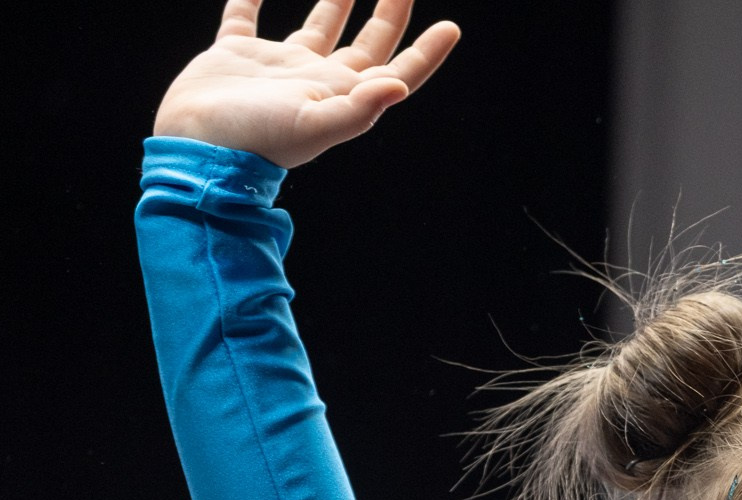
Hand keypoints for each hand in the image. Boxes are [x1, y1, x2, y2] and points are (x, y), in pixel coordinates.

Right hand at [155, 0, 459, 168]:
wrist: (194, 147)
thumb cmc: (255, 140)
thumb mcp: (314, 127)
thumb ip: (358, 109)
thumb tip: (399, 87)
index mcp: (342, 96)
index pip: (396, 71)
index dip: (426, 52)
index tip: (451, 27)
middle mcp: (317, 80)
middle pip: (367, 43)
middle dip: (389, 14)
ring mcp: (278, 68)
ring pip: (317, 28)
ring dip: (336, 3)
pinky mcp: (236, 55)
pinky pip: (245, 17)